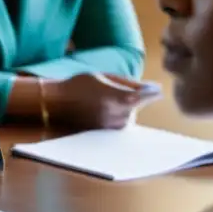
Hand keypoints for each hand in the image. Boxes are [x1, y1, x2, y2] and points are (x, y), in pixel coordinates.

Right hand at [44, 73, 158, 129]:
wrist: (56, 103)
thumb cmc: (80, 85)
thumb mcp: (104, 77)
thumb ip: (130, 83)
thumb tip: (153, 87)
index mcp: (118, 98)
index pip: (145, 97)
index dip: (152, 93)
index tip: (156, 90)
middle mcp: (117, 115)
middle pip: (137, 107)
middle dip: (133, 99)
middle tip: (113, 91)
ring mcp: (112, 127)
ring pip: (130, 116)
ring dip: (124, 108)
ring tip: (104, 101)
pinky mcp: (107, 135)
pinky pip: (120, 124)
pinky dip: (117, 116)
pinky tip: (102, 110)